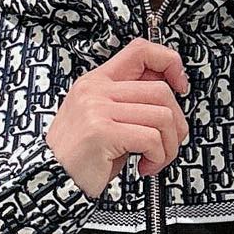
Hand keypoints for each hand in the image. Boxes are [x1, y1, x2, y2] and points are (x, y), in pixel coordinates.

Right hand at [44, 37, 190, 198]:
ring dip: (168, 145)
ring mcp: (97, 108)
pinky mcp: (102, 131)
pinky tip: (144, 167)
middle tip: (168, 144)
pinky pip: (151, 138)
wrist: (52, 181)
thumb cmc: (82, 157)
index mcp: (96, 82)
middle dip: (176, 124)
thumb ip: (131, 104)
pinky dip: (158, 157)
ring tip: (154, 159)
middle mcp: (96, 90)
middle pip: (161, 91)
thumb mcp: (105, 120)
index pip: (140, 51)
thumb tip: (170, 96)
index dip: (169, 62)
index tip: (180, 86)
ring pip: (162, 116)